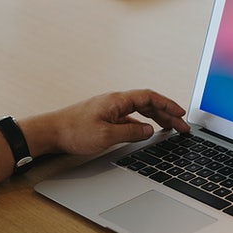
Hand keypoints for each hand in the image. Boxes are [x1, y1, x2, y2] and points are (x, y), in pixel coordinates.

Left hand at [22, 90, 189, 157]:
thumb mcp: (107, 135)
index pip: (149, 97)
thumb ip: (131, 133)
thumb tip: (149, 131)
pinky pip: (130, 118)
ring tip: (170, 129)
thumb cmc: (74, 132)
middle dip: (167, 114)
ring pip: (140, 111)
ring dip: (156, 118)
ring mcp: (110, 110)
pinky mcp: (105, 118)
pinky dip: (143, 124)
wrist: (51, 132)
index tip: (181, 114)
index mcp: (117, 100)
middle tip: (182, 127)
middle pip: (148, 103)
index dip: (168, 105)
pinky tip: (147, 133)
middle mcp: (115, 102)